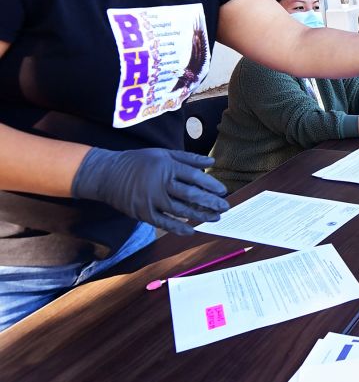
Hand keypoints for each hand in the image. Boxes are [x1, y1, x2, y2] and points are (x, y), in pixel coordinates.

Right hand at [71, 147, 228, 235]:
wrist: (107, 174)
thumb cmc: (140, 161)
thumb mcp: (164, 153)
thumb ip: (188, 158)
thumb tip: (212, 160)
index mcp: (167, 167)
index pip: (195, 177)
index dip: (211, 185)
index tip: (223, 191)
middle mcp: (160, 184)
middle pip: (191, 195)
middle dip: (210, 202)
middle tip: (225, 207)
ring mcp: (151, 200)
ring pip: (180, 210)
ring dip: (200, 215)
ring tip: (215, 218)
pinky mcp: (143, 213)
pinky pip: (164, 223)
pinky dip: (179, 228)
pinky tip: (192, 230)